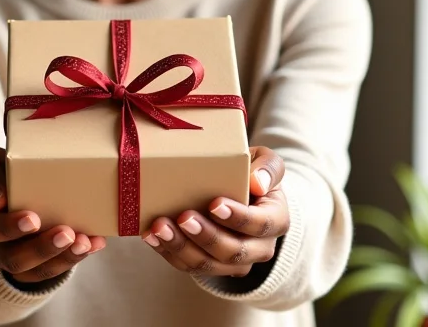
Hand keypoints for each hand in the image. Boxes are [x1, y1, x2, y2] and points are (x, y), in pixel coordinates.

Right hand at [0, 146, 105, 283]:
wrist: (3, 185)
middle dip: (40, 247)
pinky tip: (92, 244)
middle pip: (8, 256)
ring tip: (83, 242)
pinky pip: (46, 271)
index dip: (7, 227)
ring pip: (30, 269)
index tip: (32, 218)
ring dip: (60, 257)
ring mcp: (2, 258)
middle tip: (66, 233)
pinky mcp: (24, 267)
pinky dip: (71, 258)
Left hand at [142, 146, 288, 276]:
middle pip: (233, 252)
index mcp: (276, 220)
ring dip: (181, 247)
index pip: (260, 224)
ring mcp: (235, 262)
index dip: (238, 217)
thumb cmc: (252, 172)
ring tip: (159, 227)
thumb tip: (257, 182)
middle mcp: (259, 248)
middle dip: (206, 236)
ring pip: (208, 265)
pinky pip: (189, 266)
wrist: (244, 192)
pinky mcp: (211, 265)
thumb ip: (268, 167)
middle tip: (183, 217)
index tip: (214, 203)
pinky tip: (151, 235)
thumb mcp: (266, 161)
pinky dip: (167, 251)